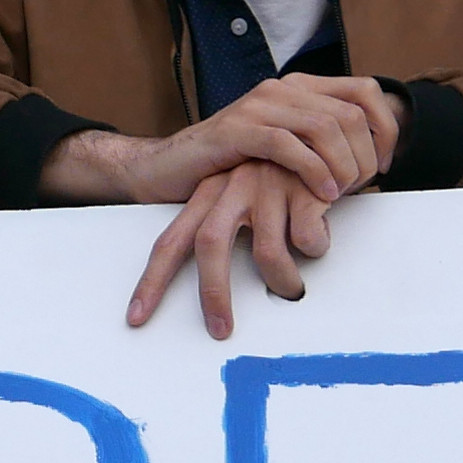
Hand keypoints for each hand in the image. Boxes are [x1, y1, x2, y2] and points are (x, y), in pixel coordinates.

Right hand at [43, 75, 403, 207]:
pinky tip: (323, 193)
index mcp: (299, 87)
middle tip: (360, 188)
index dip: (386, 128)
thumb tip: (371, 164)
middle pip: (350, 113)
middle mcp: (282, 88)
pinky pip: (288, 144)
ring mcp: (258, 106)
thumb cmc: (232, 166)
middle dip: (364, 155)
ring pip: (325, 126)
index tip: (383, 166)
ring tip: (341, 193)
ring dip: (343, 164)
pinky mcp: (236, 130)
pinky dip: (314, 170)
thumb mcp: (286, 150)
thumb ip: (322, 145)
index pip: (366, 91)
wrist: (170, 168)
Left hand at [128, 162, 336, 338]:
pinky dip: (316, 249)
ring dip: (283, 282)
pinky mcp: (302, 185)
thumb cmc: (285, 175)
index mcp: (209, 193)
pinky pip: (308, 241)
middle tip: (220, 329)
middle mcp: (232, 186)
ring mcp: (267, 184)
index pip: (170, 241)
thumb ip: (230, 232)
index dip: (152, 281)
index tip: (137, 316)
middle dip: (213, 294)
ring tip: (292, 289)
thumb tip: (214, 289)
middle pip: (209, 245)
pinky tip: (319, 237)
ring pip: (268, 254)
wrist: (325, 133)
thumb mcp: (247, 196)